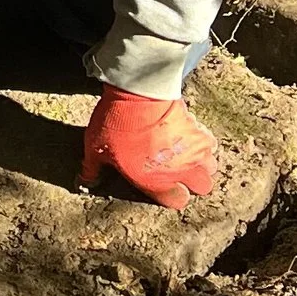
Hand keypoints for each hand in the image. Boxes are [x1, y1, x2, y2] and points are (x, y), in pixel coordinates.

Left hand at [80, 88, 216, 210]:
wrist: (139, 93)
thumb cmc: (117, 126)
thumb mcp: (96, 150)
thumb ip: (93, 170)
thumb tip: (85, 181)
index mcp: (157, 183)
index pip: (177, 201)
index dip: (170, 195)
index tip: (162, 186)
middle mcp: (182, 171)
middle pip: (203, 187)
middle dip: (194, 182)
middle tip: (179, 172)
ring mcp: (195, 150)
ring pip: (211, 166)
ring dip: (202, 164)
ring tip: (186, 155)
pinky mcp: (199, 129)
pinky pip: (209, 143)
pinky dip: (202, 142)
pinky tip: (188, 136)